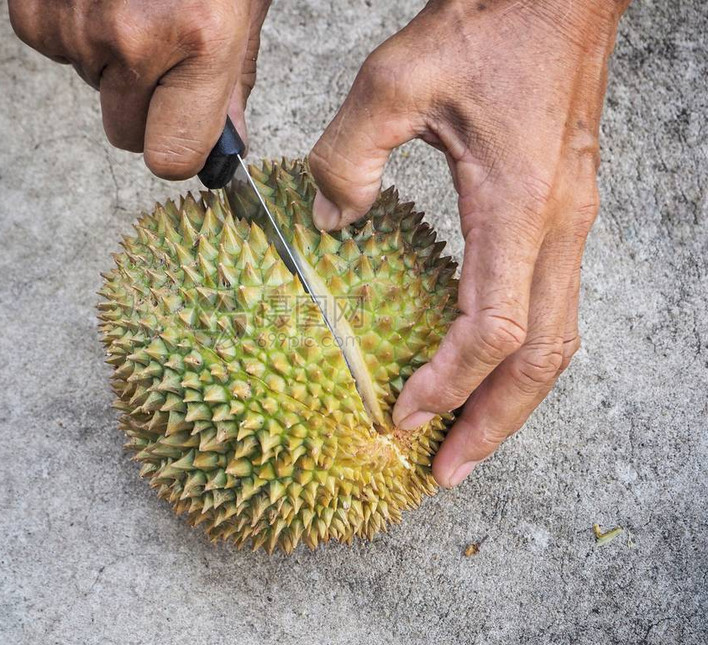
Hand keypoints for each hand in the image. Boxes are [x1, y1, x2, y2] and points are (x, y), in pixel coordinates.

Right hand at [8, 0, 270, 177]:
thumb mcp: (245, 2)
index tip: (184, 134)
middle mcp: (133, 38)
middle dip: (145, 109)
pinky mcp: (33, 3)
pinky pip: (53, 48)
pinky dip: (74, 29)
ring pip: (90, 87)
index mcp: (201, 40)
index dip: (179, 150)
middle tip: (164, 59)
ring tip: (133, 1)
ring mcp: (76, 21)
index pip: (171, 156)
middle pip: (125, 134)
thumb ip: (233, 77)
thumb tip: (227, 140)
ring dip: (110, 61)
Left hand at [309, 0, 629, 487]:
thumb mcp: (396, 81)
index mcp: (519, 206)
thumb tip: (331, 223)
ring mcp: (567, 225)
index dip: (447, 382)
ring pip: (555, 340)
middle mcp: (556, 228)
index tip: (399, 414)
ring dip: (511, 399)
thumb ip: (348, 157)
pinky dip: (516, 356)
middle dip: (493, 424)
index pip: (493, 328)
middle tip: (444, 471)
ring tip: (465, 438)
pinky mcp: (559, 214)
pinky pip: (548, 306)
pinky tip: (481, 367)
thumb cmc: (490, 25)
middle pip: (541, 360)